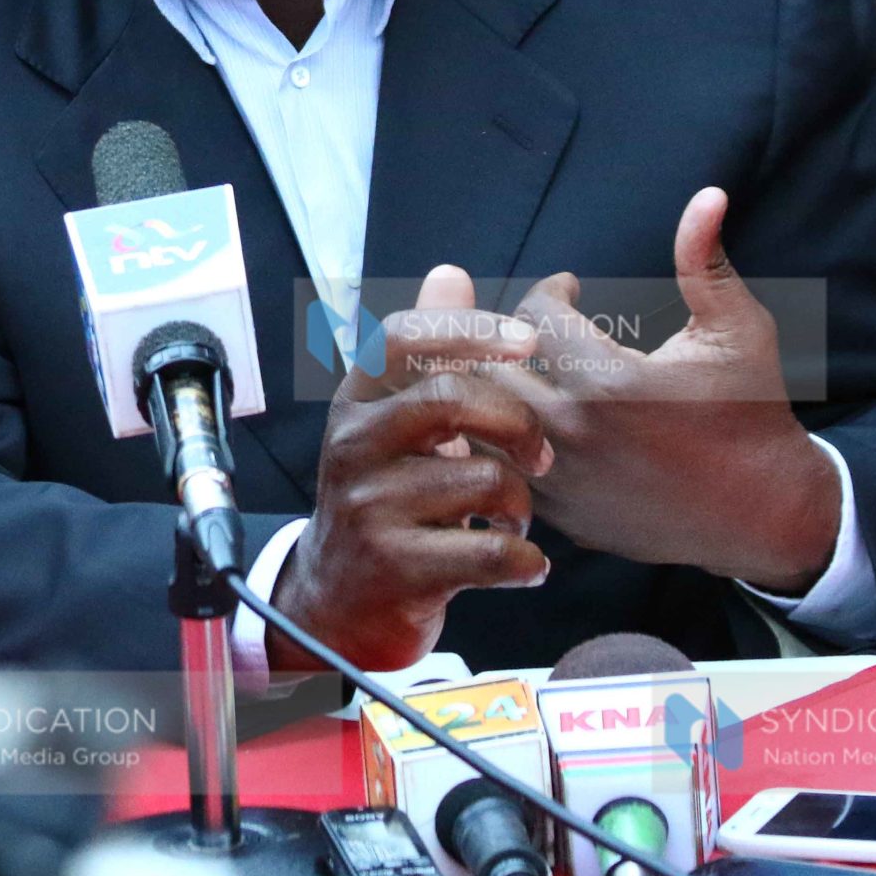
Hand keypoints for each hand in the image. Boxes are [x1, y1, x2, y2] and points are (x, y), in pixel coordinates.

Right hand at [268, 267, 555, 672]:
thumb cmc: (384, 502)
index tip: (528, 340)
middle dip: (517, 424)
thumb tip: (450, 273)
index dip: (468, 329)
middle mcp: (354, 446)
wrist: (335, 603)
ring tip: (515, 521)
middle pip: (450, 398)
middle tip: (539, 456)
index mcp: (357, 403)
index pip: (402, 338)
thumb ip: (428, 352)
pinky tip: (525, 564)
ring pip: (482, 479)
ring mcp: (370, 507)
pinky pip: (490, 551)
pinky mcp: (397, 566)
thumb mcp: (394, 423)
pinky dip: (525, 561)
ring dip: (522, 505)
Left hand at [501, 188, 840, 593]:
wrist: (765, 515)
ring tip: (515, 367)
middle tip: (527, 326)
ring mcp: (559, 480)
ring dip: (488, 385)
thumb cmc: (753, 413)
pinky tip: (516, 416)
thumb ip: (705, 261)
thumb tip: (708, 194)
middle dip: (502, 334)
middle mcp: (573, 432)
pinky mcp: (556, 514)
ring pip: (480, 420)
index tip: (567, 289)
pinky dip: (494, 437)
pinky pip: (494, 469)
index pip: (534, 314)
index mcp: (610, 381)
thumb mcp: (738, 331)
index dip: (550, 291)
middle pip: (489, 364)